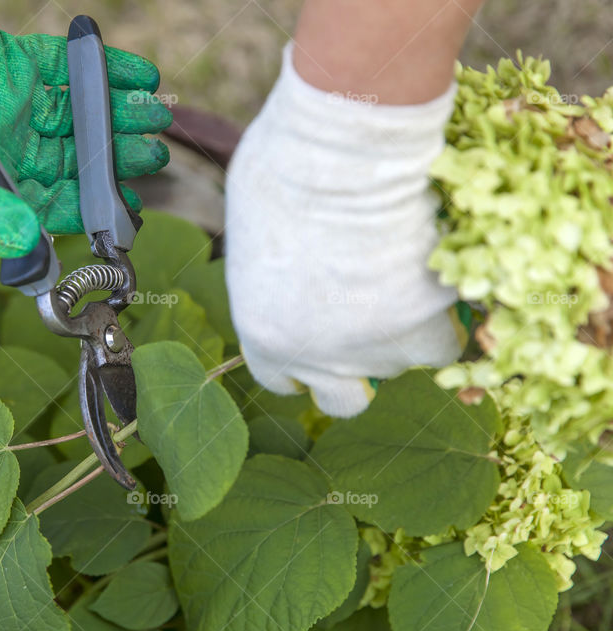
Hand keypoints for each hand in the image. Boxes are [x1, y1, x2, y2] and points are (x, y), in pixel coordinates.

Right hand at [0, 0, 170, 256]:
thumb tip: (30, 244)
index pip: (52, 204)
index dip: (92, 209)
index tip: (132, 208)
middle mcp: (5, 149)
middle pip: (73, 162)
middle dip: (116, 159)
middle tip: (155, 153)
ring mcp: (13, 105)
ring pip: (77, 117)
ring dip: (117, 116)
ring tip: (156, 114)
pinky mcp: (14, 63)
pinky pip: (66, 69)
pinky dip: (104, 70)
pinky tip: (138, 75)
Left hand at [225, 45, 464, 416]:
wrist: (349, 154)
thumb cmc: (285, 170)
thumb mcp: (255, 225)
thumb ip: (271, 270)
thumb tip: (287, 265)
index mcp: (266, 336)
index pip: (281, 380)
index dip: (303, 363)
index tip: (319, 338)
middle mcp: (322, 357)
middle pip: (344, 400)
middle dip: (357, 371)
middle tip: (373, 322)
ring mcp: (380, 345)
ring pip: (408, 362)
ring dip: (413, 331)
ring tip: (412, 272)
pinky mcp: (432, 320)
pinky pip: (452, 328)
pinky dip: (452, 304)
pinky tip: (443, 261)